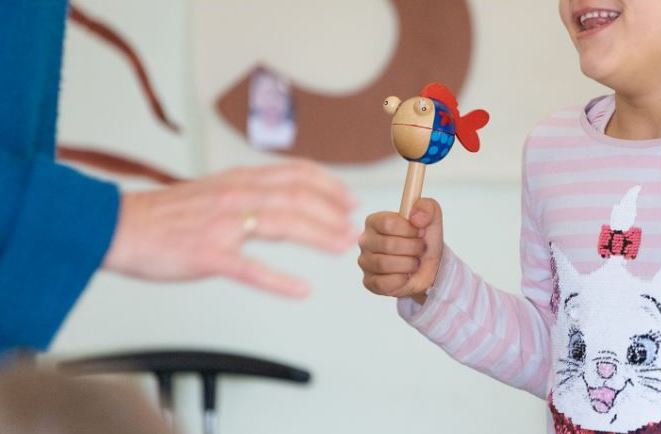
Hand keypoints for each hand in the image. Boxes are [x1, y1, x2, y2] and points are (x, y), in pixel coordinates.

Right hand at [103, 160, 357, 297]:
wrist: (119, 226)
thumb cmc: (167, 214)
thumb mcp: (213, 189)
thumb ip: (249, 191)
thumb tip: (286, 199)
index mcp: (238, 180)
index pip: (295, 173)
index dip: (329, 185)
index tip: (350, 199)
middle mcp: (235, 196)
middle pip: (297, 198)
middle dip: (333, 213)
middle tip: (355, 229)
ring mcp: (222, 225)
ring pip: (283, 225)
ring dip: (319, 236)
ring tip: (342, 247)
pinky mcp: (208, 255)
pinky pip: (250, 268)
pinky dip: (279, 281)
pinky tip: (301, 290)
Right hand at [358, 198, 442, 301]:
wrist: (429, 268)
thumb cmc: (423, 241)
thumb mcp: (432, 220)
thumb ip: (427, 208)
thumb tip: (415, 217)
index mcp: (375, 221)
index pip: (388, 223)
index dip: (409, 230)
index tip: (419, 233)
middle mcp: (365, 240)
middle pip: (388, 245)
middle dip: (412, 248)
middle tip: (420, 249)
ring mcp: (365, 262)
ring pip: (384, 264)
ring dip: (408, 265)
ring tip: (414, 262)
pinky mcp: (369, 282)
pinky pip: (383, 283)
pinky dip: (400, 280)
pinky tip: (405, 275)